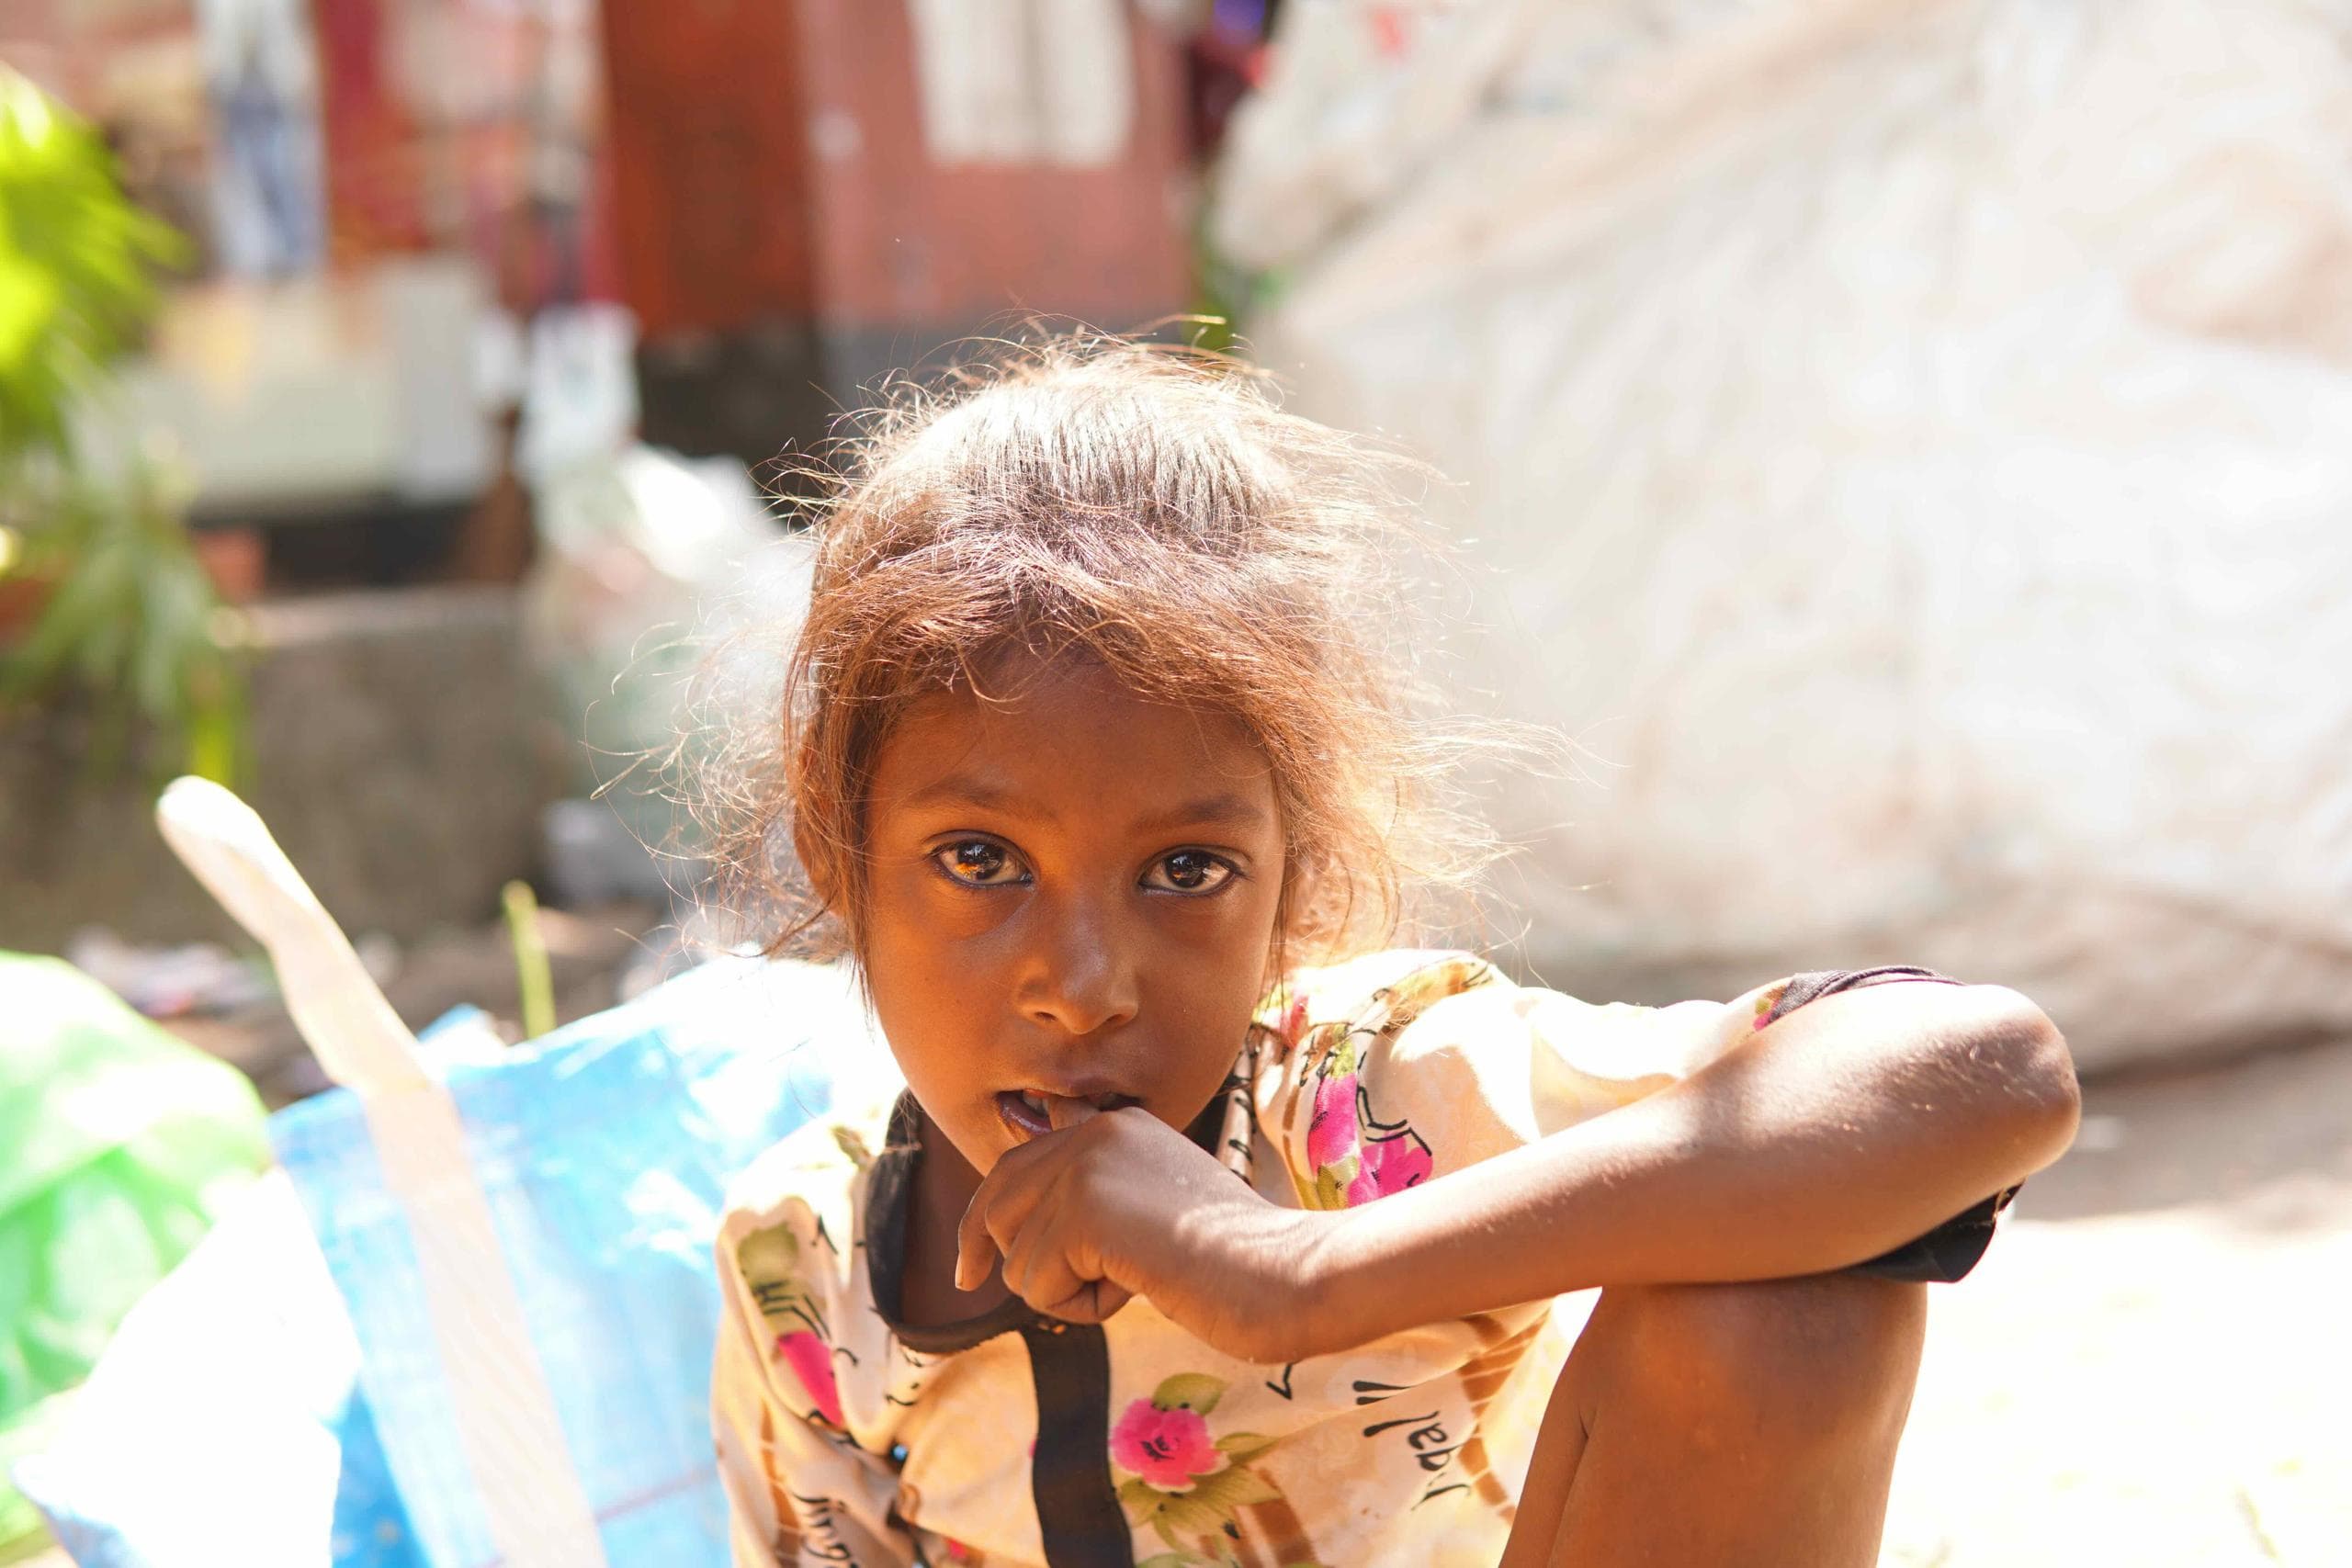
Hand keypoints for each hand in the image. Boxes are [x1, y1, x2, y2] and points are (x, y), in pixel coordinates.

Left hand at [956, 1101, 1327, 1363]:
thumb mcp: (1154, 1207)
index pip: (1019, 1161)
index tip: (968, 1265)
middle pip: (997, 1205)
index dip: (984, 1215)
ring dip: (1067, 1290)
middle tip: (1032, 1288)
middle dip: (1010, 1261)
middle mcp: (1094, 1133)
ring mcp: (1086, 1167)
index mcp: (1116, 1125)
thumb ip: (1094, 1200)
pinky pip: (1036, 1284)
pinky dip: (1080, 1306)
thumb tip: (1010, 1219)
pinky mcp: (1083, 1211)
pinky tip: (1137, 1288)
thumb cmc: (1233, 1258)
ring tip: (1139, 1278)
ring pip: (1016, 1257)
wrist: (1281, 1272)